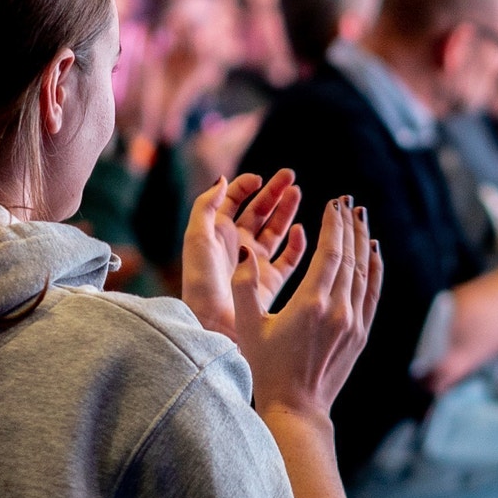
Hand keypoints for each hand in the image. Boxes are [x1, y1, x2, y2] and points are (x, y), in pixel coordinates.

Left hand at [182, 172, 306, 340]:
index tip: (259, 178)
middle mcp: (238, 244)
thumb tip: (223, 178)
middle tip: (291, 175)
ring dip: (287, 210)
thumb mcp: (197, 237)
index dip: (246, 186)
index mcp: (218, 232)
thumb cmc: (201, 281)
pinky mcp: (271, 280)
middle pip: (259, 211)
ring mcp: (256, 262)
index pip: (234, 200)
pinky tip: (300, 230)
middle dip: (275, 192)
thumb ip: (206, 205)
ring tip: (298, 192)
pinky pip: (290, 258)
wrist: (212, 321)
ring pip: (276, 229)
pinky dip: (297, 244)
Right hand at [233, 197, 382, 422]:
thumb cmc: (265, 367)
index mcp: (310, 304)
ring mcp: (353, 322)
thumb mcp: (247, 326)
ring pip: (363, 272)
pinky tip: (373, 251)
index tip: (334, 202)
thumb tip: (246, 250)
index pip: (330, 252)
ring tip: (360, 217)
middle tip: (347, 201)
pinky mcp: (361, 333)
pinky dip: (375, 268)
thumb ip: (244, 286)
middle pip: (350, 257)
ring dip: (362, 241)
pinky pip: (372, 292)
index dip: (334, 224)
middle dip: (348, 226)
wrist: (296, 408)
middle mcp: (338, 310)